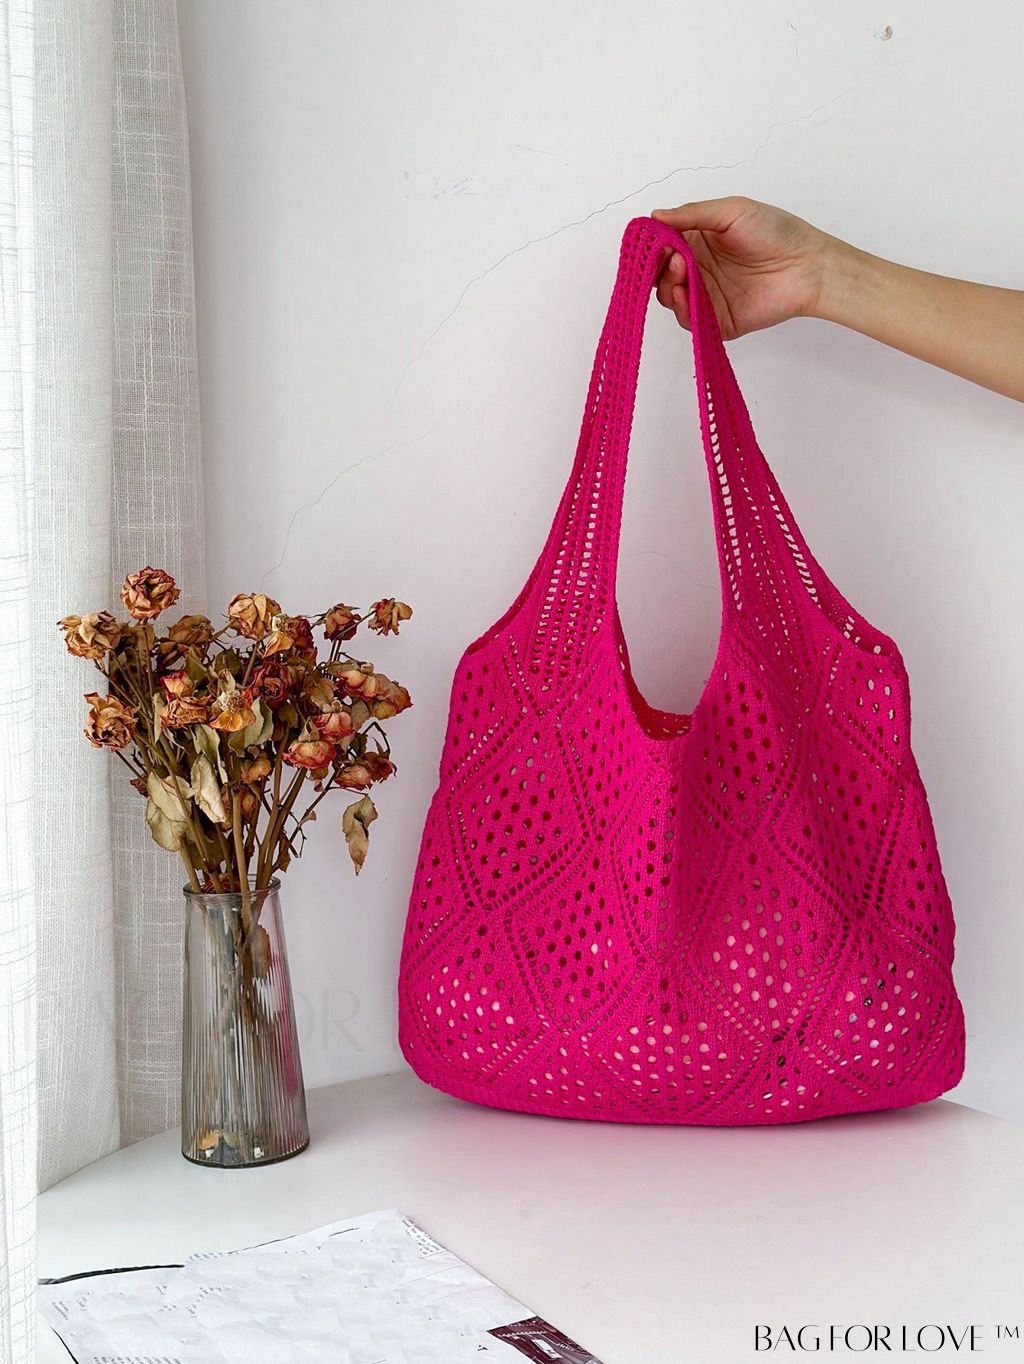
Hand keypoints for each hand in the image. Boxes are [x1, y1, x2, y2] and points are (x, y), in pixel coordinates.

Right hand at [651, 197, 829, 339]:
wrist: (807, 265)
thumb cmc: (776, 232)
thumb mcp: (732, 210)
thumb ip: (693, 214)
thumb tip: (655, 217)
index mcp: (699, 242)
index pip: (663, 248)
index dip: (654, 248)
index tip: (655, 245)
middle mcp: (700, 270)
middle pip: (662, 276)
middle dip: (659, 270)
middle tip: (673, 260)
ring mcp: (707, 296)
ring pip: (671, 299)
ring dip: (668, 287)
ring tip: (682, 274)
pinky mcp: (718, 321)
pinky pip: (690, 321)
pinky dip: (682, 310)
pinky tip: (684, 295)